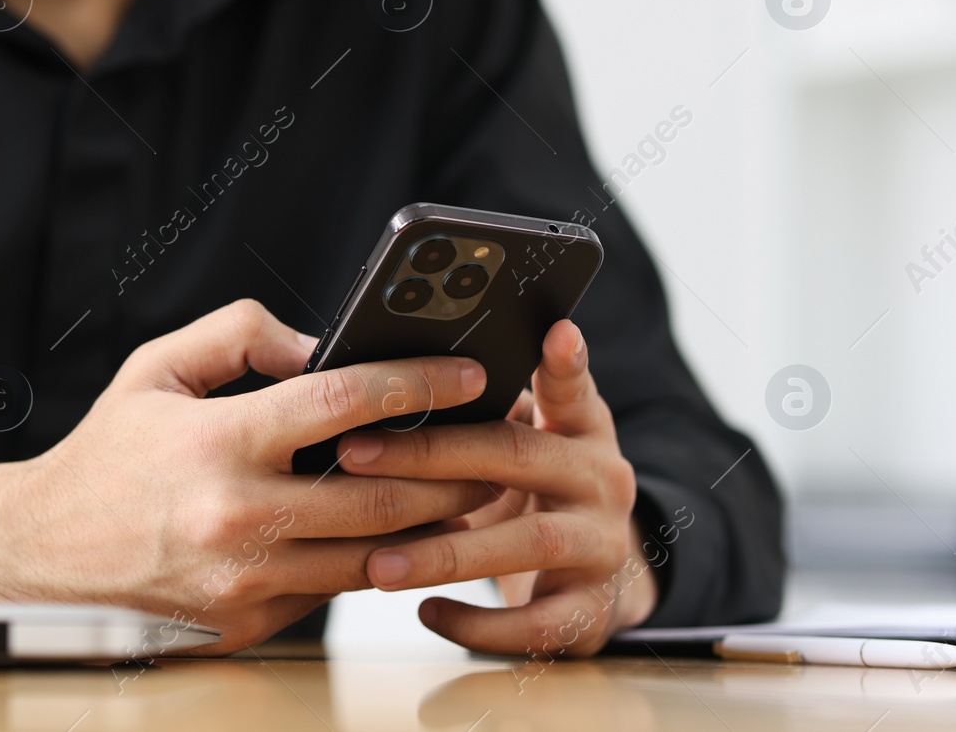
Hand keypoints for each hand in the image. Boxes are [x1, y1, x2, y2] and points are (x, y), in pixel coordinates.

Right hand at [0, 299, 492, 653]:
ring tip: (472, 490)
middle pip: (384, 491)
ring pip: (376, 554)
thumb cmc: (105, 458)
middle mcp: (239, 515)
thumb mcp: (156, 370)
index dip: (417, 382)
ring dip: (436, 524)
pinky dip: (378, 562)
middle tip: (496, 440)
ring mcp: (247, 578)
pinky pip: (335, 590)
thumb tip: (318, 346)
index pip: (344, 403)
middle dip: (455, 465)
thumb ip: (239, 335)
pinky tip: (404, 535)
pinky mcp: (249, 621)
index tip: (466, 372)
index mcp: (220, 441)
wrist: (41, 558)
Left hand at [336, 319, 657, 656]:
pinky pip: (537, 625)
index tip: (555, 331)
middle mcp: (602, 482)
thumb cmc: (530, 495)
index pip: (571, 389)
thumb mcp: (524, 443)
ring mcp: (602, 548)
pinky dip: (479, 623)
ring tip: (377, 562)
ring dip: (446, 552)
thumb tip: (392, 367)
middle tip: (353, 454)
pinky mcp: (592, 614)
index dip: (564, 363)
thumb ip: (486, 408)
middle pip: (517, 456)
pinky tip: (427, 612)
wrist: (590, 582)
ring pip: (529, 542)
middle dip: (430, 455)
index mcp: (582, 431)